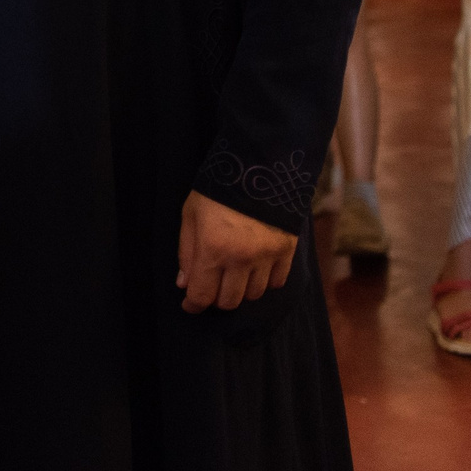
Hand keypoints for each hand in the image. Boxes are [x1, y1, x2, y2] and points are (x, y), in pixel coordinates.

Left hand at [177, 191, 295, 312]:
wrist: (259, 166)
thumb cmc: (217, 189)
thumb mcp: (190, 214)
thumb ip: (186, 251)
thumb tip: (185, 284)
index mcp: (212, 249)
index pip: (202, 295)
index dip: (193, 305)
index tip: (190, 304)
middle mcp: (240, 258)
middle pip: (229, 301)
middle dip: (216, 297)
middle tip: (213, 284)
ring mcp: (266, 257)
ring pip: (253, 294)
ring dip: (241, 289)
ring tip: (235, 273)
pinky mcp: (286, 251)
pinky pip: (276, 282)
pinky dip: (265, 281)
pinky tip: (256, 267)